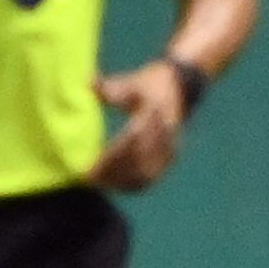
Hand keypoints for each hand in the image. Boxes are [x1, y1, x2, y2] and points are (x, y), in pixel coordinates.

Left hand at [90, 61, 191, 191]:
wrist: (180, 87)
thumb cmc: (151, 83)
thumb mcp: (132, 81)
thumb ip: (111, 88)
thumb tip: (89, 85)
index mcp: (157, 114)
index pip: (133, 139)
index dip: (111, 155)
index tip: (91, 163)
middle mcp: (166, 135)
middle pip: (138, 162)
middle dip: (112, 172)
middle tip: (89, 177)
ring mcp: (170, 149)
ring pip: (145, 175)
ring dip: (121, 181)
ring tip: (98, 183)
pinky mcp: (170, 158)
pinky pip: (151, 178)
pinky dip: (132, 185)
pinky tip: (114, 186)